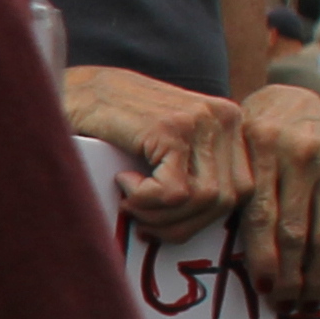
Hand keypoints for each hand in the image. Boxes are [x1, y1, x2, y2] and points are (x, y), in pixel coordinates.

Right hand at [70, 67, 252, 243]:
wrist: (75, 91)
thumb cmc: (117, 125)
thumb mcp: (172, 148)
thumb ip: (199, 173)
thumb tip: (209, 227)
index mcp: (230, 124)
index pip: (244, 194)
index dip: (201, 220)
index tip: (165, 223)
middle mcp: (224, 118)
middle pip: (226, 202)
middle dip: (179, 224)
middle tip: (142, 218)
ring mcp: (199, 121)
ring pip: (201, 200)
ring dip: (158, 213)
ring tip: (130, 199)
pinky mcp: (171, 128)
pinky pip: (174, 192)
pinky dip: (144, 200)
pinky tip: (123, 180)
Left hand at [230, 82, 319, 312]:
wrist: (295, 99)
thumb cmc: (254, 138)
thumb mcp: (235, 156)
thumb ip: (237, 198)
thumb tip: (241, 264)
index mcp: (260, 148)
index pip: (263, 217)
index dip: (264, 259)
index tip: (264, 290)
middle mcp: (300, 153)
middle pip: (297, 231)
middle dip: (292, 276)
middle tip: (286, 305)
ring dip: (319, 276)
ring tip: (308, 302)